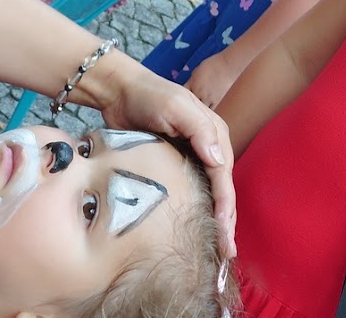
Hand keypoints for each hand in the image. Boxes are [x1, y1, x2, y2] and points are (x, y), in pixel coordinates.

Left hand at [94, 51, 237, 257]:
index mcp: (215, 133)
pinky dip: (199, 211)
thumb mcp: (175, 106)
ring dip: (215, 221)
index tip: (224, 236)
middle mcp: (209, 147)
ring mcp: (193, 156)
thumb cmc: (149, 95)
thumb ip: (199, 129)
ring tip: (217, 251)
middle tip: (226, 255)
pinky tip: (196, 229)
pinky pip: (193, 192)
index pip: (224, 178)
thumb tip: (220, 161)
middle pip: (222, 191)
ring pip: (210, 194)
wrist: (119, 91)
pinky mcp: (176, 164)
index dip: (226, 209)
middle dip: (226, 223)